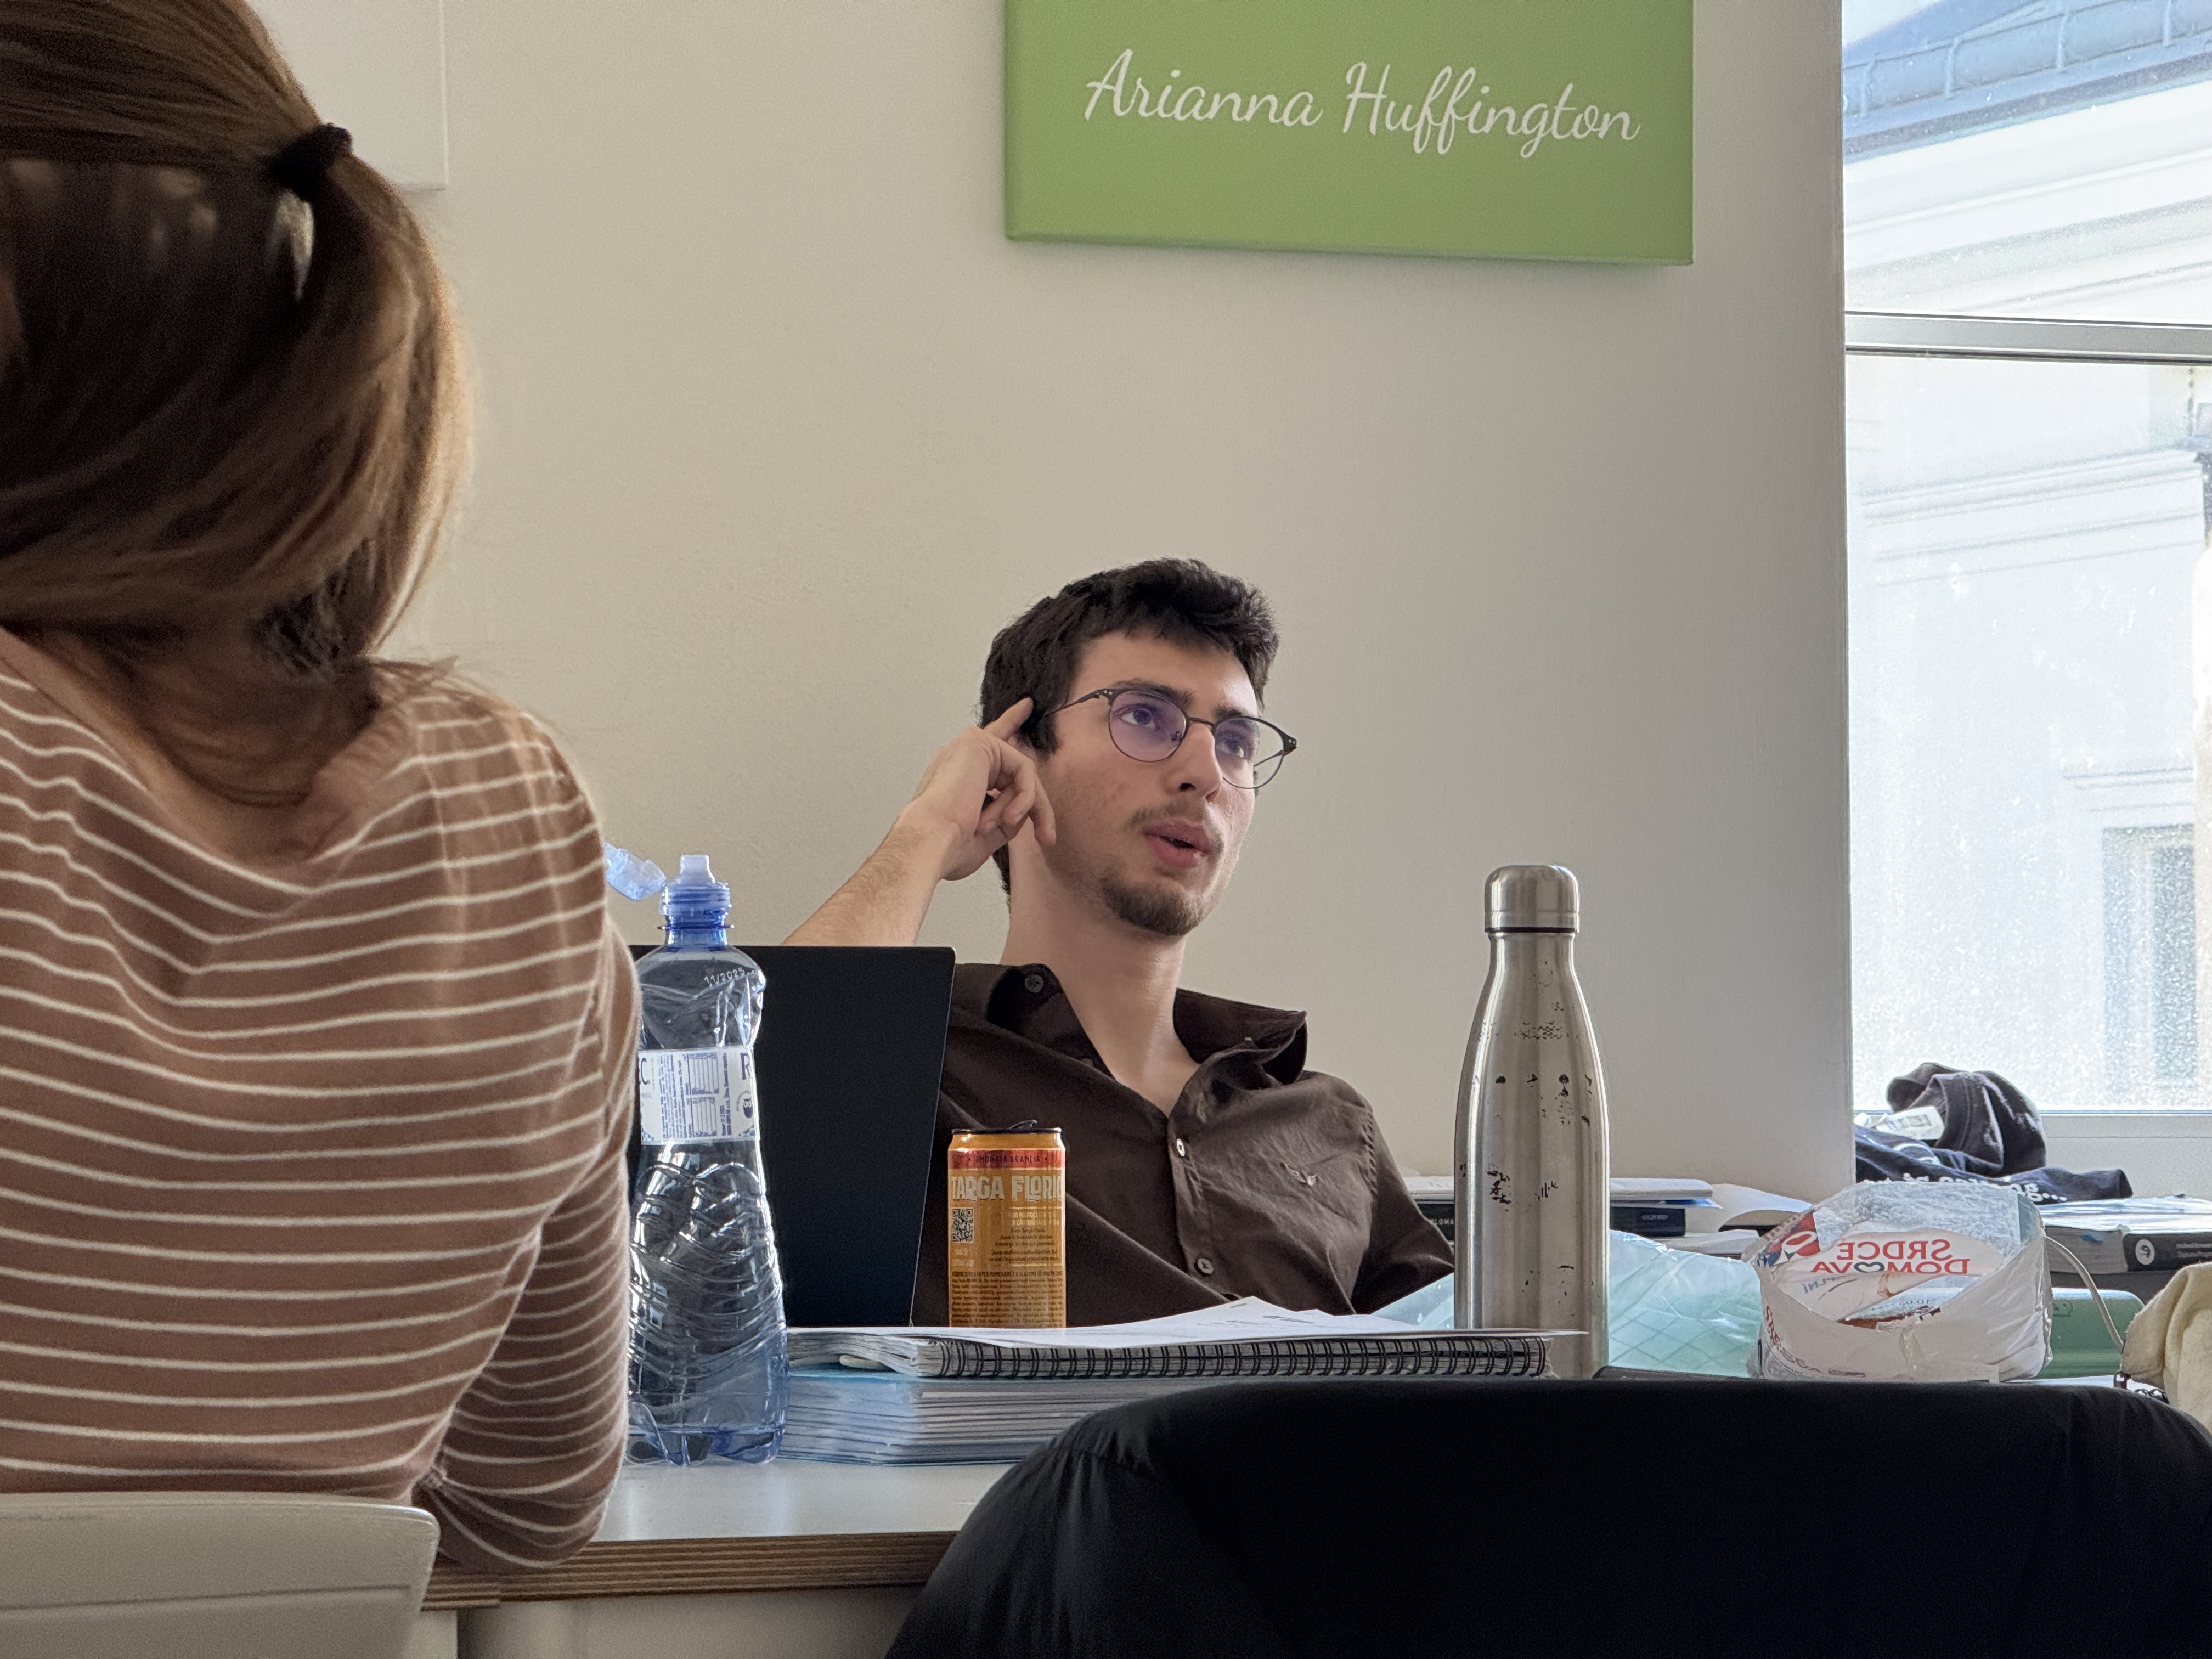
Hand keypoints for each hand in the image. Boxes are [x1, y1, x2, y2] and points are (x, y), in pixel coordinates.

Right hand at [898, 699, 1058, 880]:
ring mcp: (967, 746)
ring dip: (1023, 805)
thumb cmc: (947, 846)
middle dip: (1035, 804)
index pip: (989, 746)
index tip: (1027, 706)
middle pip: (1015, 769)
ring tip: (1003, 825)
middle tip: (1047, 836)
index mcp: (956, 775)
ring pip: (1022, 772)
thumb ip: (1007, 817)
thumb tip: (1024, 812)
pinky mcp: (978, 743)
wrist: (929, 842)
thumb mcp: (986, 836)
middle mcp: (959, 756)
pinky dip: (1023, 796)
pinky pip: (1023, 769)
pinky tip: (1009, 814)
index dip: (1010, 724)